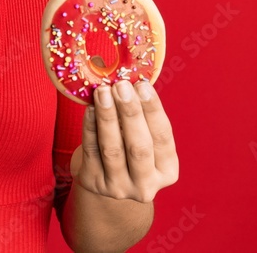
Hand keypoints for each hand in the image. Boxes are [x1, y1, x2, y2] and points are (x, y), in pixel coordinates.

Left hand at [70, 79, 177, 202]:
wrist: (103, 178)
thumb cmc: (126, 146)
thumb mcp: (140, 134)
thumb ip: (138, 109)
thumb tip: (118, 69)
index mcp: (167, 170)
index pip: (163, 138)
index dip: (153, 110)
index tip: (142, 85)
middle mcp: (146, 185)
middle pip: (139, 147)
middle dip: (130, 113)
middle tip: (121, 85)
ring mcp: (118, 187)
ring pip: (113, 149)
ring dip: (107, 117)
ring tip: (102, 91)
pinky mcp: (94, 182)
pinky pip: (91, 150)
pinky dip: (90, 127)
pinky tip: (89, 107)